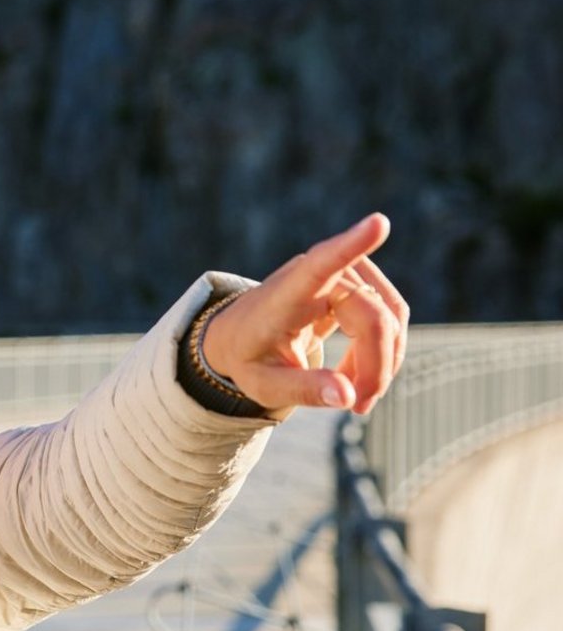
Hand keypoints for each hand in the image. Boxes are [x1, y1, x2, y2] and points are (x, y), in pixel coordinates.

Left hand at [202, 213, 408, 414]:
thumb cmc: (249, 358)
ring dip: (385, 360)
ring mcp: (339, 275)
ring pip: (391, 315)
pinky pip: (390, 315)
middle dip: (377, 367)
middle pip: (374, 315)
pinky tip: (358, 376)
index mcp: (285, 295)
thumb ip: (303, 389)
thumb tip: (348, 397)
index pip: (320, 264)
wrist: (239, 337)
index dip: (351, 246)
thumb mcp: (264, 384)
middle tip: (358, 406)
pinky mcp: (356, 283)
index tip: (379, 223)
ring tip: (355, 396)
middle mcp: (314, 276)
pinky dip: (385, 350)